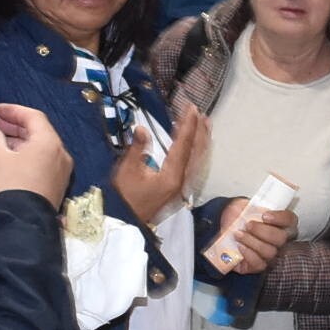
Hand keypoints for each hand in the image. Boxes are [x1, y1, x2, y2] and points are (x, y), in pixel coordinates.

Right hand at [0, 105, 72, 207]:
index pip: (33, 116)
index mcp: (49, 142)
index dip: (13, 110)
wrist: (25, 223)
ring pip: (41, 146)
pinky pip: (44, 160)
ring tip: (0, 141)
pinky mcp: (58, 183)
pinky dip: (29, 154)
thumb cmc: (11, 186)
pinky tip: (13, 158)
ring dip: (21, 140)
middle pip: (39, 131)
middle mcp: (61, 153)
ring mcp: (62, 170)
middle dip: (16, 126)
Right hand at [114, 102, 207, 223]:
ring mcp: (183, 187)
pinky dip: (199, 153)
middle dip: (200, 131)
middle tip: (200, 113)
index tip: (191, 108)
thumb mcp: (127, 170)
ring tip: (205, 124)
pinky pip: (196, 168)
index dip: (188, 125)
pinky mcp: (180, 190)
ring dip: (203, 141)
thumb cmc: (125, 197)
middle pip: (197, 152)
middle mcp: (182, 181)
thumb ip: (137, 148)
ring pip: (199, 160)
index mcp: (171, 176)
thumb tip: (141, 129)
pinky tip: (198, 146)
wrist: (126, 221)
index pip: (183, 145)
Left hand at [213, 202, 297, 274]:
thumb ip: (254, 206)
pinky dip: (248, 254)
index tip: (264, 215)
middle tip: (248, 225)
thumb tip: (256, 208)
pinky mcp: (258, 265)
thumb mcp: (245, 205)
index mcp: (280, 222)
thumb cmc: (238, 217)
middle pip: (281, 238)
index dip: (280, 218)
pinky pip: (259, 264)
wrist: (224, 227)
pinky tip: (239, 246)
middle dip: (262, 231)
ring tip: (238, 234)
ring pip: (270, 252)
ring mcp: (270, 254)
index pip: (290, 220)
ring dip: (251, 241)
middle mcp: (278, 240)